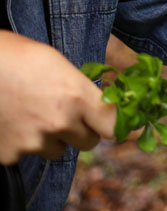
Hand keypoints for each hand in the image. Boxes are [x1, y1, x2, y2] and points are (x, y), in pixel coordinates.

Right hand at [0, 31, 115, 163]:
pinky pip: (26, 154)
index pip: (112, 126)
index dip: (113, 124)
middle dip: (81, 131)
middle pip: (88, 142)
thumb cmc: (17, 56)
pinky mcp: (9, 154)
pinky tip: (11, 121)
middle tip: (66, 115)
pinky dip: (21, 143)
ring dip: (51, 139)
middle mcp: (59, 122)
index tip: (109, 121)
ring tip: (32, 114)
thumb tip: (100, 106)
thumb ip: (81, 90)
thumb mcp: (59, 64)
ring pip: (57, 150)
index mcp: (76, 96)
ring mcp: (33, 142)